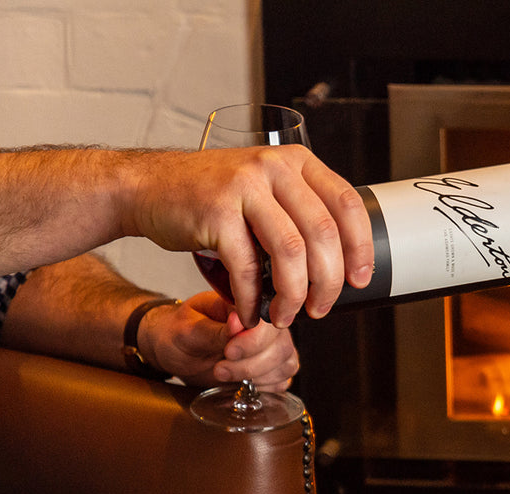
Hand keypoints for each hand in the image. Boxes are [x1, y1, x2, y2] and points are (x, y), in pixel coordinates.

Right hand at [122, 146, 372, 326]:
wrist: (147, 188)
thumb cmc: (213, 198)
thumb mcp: (266, 190)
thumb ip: (301, 214)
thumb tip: (341, 266)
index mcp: (296, 162)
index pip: (347, 204)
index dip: (361, 248)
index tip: (361, 280)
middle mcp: (273, 167)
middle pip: (324, 234)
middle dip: (329, 282)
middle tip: (321, 308)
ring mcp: (244, 186)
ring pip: (292, 252)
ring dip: (293, 295)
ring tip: (287, 315)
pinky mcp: (216, 211)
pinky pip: (248, 266)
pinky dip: (254, 298)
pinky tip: (252, 311)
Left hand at [137, 291, 297, 390]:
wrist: (172, 350)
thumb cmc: (176, 333)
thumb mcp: (187, 330)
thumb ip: (214, 329)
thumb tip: (239, 322)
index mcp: (244, 304)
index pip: (267, 321)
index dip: (253, 341)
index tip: (228, 352)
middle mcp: (263, 324)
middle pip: (281, 346)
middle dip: (251, 364)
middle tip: (220, 368)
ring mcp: (270, 346)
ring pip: (286, 364)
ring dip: (256, 377)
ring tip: (224, 375)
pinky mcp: (270, 367)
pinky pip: (283, 380)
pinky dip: (265, 387)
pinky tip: (241, 383)